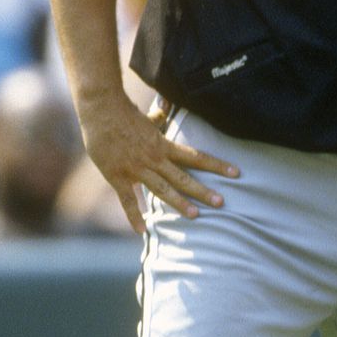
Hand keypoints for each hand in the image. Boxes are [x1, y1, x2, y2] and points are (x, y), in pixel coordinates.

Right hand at [78, 95, 239, 235]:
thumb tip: (167, 105)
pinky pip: (128, 200)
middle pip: (183, 176)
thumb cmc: (123, 112)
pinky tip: (143, 230)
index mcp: (163, 144)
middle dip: (203, 190)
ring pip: (162, 189)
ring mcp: (136, 169)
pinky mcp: (118, 176)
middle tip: (221, 202)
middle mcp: (154, 158)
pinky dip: (134, 216)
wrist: (100, 110)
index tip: (236, 173)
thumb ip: (159, 116)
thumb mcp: (146, 116)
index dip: (217, 165)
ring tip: (195, 216)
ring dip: (179, 203)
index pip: (196, 156)